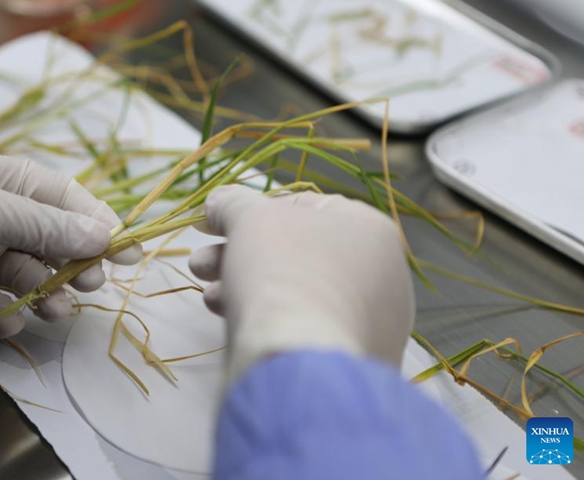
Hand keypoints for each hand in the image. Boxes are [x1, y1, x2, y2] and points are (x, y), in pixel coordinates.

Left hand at [0, 147, 141, 347]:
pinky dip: (5, 313)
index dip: (98, 220)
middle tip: (93, 285)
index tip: (129, 250)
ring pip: (28, 272)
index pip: (61, 196)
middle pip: (50, 237)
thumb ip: (40, 224)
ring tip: (52, 310)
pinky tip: (1, 320)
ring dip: (46, 291)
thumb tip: (102, 233)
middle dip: (76, 261)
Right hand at [189, 185, 413, 380]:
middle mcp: (381, 275)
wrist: (297, 361)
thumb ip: (234, 203)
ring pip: (297, 293)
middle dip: (239, 253)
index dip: (250, 210)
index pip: (303, 207)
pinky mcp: (354, 360)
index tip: (212, 224)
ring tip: (209, 295)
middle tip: (202, 263)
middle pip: (295, 253)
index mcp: (370, 230)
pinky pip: (306, 328)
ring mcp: (372, 323)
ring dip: (245, 286)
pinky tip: (233, 320)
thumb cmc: (281, 274)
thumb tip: (219, 202)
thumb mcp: (250, 219)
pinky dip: (269, 319)